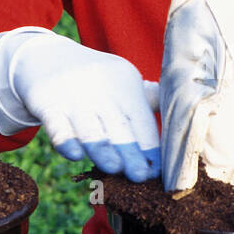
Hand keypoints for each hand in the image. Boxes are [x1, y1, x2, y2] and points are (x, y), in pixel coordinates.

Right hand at [0, 29, 160, 178]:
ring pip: (89, 127)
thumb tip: (186, 112)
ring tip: (114, 168)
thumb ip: (147, 99)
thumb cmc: (94, 79)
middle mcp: (100, 88)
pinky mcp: (47, 102)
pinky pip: (57, 124)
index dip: (150, 146)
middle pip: (118, 126)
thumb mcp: (122, 80)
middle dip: (131, 152)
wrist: (46, 58)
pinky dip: (65, 140)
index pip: (141, 119)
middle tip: (141, 176)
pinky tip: (74, 155)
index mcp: (125, 84)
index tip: (159, 171)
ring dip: (102, 148)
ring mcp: (72, 95)